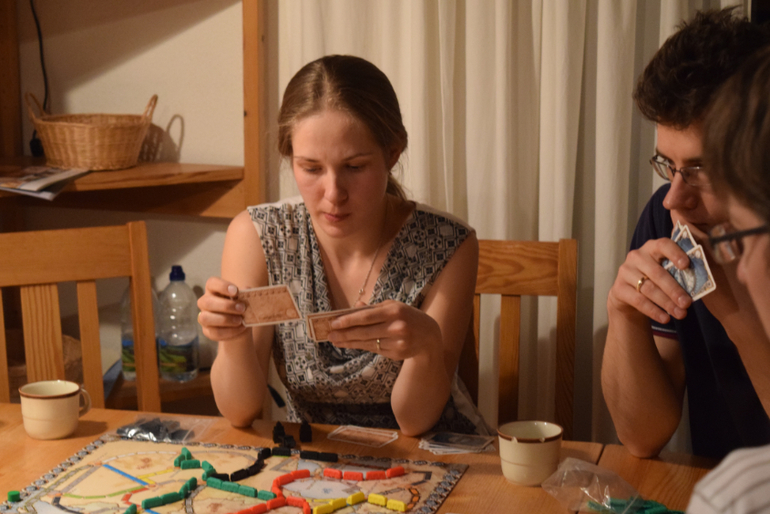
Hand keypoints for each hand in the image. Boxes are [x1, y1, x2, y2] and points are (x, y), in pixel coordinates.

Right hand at [197, 277, 247, 340]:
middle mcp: (205, 302)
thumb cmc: (241, 307)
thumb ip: (245, 294)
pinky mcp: (207, 331)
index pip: (212, 283)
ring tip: (240, 320)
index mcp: (213, 290)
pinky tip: (240, 328)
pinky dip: (229, 331)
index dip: (222, 286)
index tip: (236, 291)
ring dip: (225, 319)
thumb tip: (247, 290)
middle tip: (242, 308)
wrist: (241, 325)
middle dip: (226, 306)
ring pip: (206, 318)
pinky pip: (214, 332)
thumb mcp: (245, 299)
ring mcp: (204, 317)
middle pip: (207, 302)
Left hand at [327, 300, 441, 360]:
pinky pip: (375, 350)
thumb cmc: (407, 316)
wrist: (429, 335)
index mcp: (394, 311)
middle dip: (345, 334)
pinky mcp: (397, 353)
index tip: (333, 323)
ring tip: (337, 341)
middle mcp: (396, 327)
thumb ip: (373, 308)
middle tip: (330, 335)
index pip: (366, 316)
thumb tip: (354, 308)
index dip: (348, 320)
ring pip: (368, 343)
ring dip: (350, 343)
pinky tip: (352, 345)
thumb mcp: (393, 307)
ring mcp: (397, 342)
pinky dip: (363, 347)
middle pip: (364, 332)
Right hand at [607, 238, 692, 323]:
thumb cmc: (654, 280)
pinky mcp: (618, 288)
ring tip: (681, 314)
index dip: (675, 253)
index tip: (686, 265)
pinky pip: (638, 301)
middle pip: (657, 273)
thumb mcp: (665, 271)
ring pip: (649, 288)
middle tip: (687, 303)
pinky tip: (665, 318)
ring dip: (666, 303)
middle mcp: (636, 256)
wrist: (628, 295)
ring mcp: (625, 271)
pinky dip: (654, 311)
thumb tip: (701, 281)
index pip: (663, 245)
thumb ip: (678, 271)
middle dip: (674, 289)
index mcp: (651, 248)